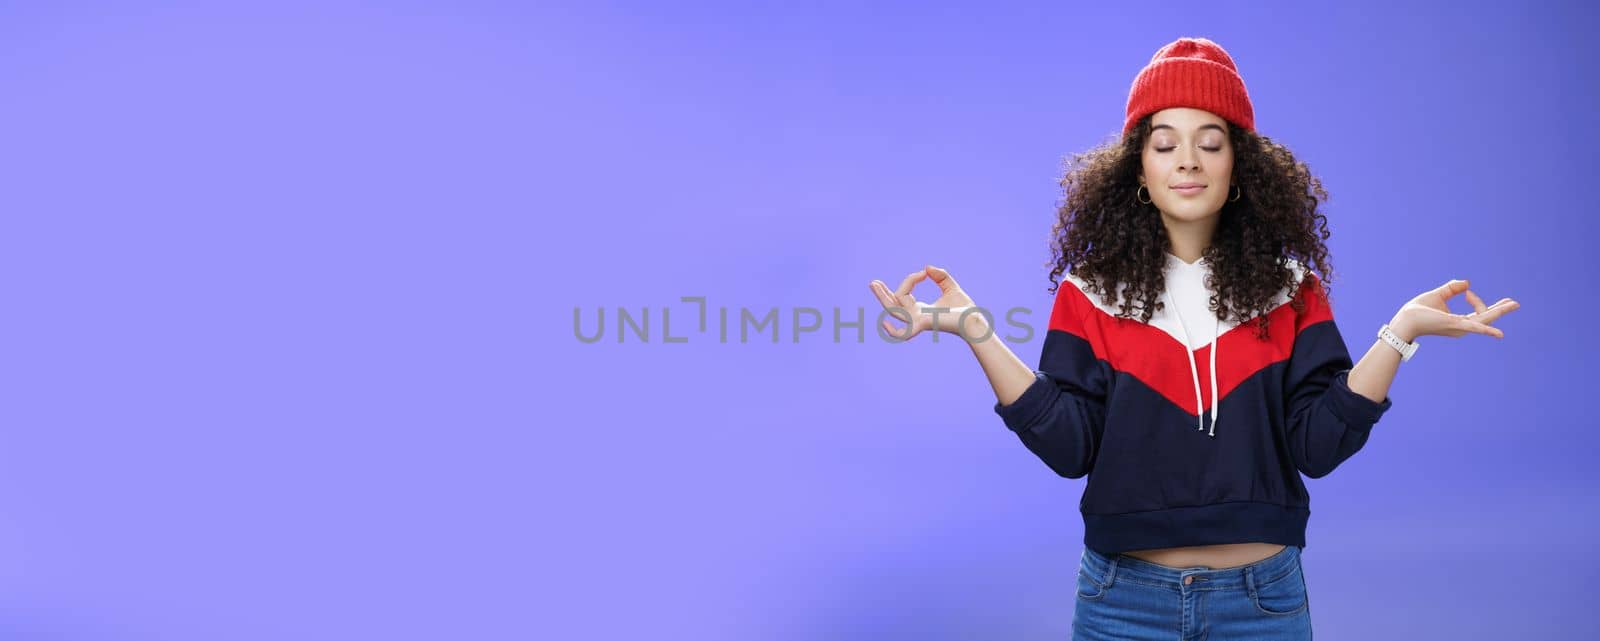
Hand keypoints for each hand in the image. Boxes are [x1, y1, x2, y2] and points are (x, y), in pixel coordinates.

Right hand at [867, 265, 984, 341]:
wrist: (974, 321)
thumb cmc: (964, 309)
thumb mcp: (950, 287)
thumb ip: (940, 276)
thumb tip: (927, 268)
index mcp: (920, 309)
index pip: (904, 295)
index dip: (909, 280)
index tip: (923, 272)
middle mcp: (916, 316)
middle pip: (892, 305)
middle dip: (881, 293)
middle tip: (873, 282)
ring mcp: (918, 321)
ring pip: (894, 310)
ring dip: (883, 297)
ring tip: (875, 284)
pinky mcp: (924, 325)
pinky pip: (904, 332)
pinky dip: (893, 332)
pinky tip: (884, 322)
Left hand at [1389, 278, 1519, 341]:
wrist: (1404, 319)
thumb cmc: (1418, 311)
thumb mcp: (1438, 295)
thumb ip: (1452, 289)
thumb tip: (1467, 283)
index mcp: (1459, 321)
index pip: (1478, 310)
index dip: (1475, 298)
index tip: (1465, 291)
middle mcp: (1462, 327)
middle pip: (1486, 317)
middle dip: (1501, 310)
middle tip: (1516, 303)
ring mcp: (1459, 327)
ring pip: (1484, 319)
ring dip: (1499, 311)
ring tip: (1514, 304)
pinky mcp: (1454, 324)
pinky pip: (1475, 327)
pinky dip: (1487, 330)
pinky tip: (1499, 334)